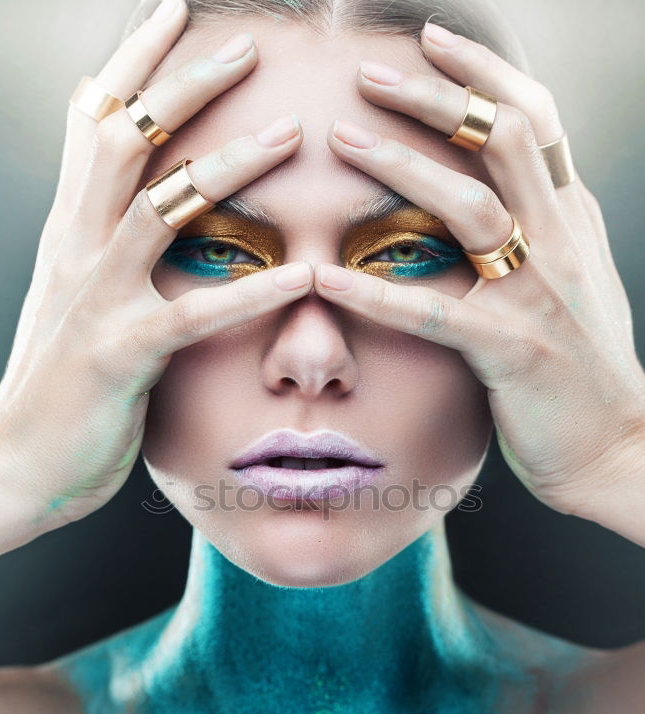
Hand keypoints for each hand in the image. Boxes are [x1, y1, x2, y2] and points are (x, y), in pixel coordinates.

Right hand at [0, 3, 311, 545]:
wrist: (20, 461)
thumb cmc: (61, 384)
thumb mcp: (72, 295)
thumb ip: (98, 240)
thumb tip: (126, 195)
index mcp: (69, 231)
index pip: (95, 122)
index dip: (133, 62)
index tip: (176, 12)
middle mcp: (76, 250)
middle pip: (124, 140)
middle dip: (182, 84)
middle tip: (246, 46)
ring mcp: (94, 300)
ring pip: (158, 209)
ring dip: (225, 167)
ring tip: (290, 136)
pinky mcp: (119, 355)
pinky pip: (191, 314)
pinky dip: (251, 294)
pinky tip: (303, 276)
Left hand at [313, 23, 644, 538]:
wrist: (615, 444)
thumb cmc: (585, 368)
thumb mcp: (579, 279)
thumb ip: (551, 227)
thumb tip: (519, 186)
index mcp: (573, 220)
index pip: (534, 120)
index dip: (484, 71)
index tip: (432, 39)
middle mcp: (561, 242)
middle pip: (502, 139)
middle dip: (436, 97)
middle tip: (369, 75)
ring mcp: (537, 294)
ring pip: (471, 207)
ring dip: (403, 167)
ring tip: (342, 140)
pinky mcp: (510, 350)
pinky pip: (433, 312)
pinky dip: (376, 293)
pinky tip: (327, 277)